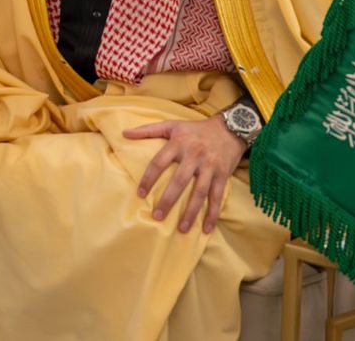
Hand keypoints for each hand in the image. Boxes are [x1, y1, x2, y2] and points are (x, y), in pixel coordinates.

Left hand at [123, 115, 246, 233]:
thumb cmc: (195, 129)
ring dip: (191, 212)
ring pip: (199, 193)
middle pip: (179, 181)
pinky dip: (213, 214)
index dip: (148, 178)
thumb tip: (125, 133)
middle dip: (168, 200)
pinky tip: (207, 229)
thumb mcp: (171, 125)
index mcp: (178, 144)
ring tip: (182, 229)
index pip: (159, 162)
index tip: (140, 194)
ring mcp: (209, 167)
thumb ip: (147, 130)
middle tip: (157, 217)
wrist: (229, 129)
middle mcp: (194, 156)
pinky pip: (217, 197)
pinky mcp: (223, 176)